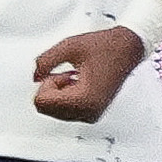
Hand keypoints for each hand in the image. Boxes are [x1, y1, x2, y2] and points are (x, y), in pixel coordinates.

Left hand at [31, 26, 146, 122]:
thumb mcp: (69, 46)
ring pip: (54, 112)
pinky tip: (80, 82)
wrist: (127, 49)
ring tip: (76, 77)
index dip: (46, 82)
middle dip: (51, 89)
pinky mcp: (93, 113)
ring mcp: (92, 115)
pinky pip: (66, 111)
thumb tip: (34, 75)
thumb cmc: (105, 47)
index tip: (60, 71)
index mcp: (84, 99)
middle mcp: (89, 112)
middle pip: (46, 109)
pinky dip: (66, 96)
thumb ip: (46, 60)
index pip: (43, 103)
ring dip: (59, 92)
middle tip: (67, 73)